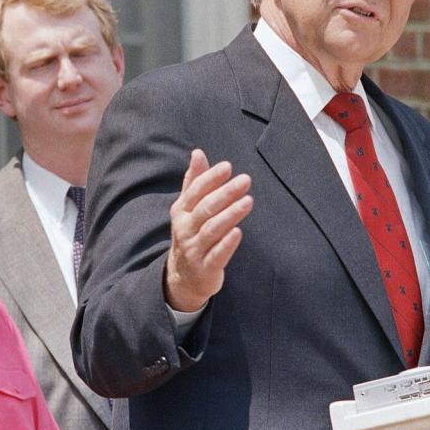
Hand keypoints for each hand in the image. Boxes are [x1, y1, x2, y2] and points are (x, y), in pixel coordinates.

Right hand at [164, 149, 252, 311]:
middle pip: (205, 208)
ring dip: (230, 215)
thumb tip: (198, 153)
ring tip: (248, 201)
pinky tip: (239, 232)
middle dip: (225, 193)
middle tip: (245, 180)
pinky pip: (217, 255)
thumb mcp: (188, 208)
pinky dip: (227, 244)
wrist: (183, 277)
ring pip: (212, 229)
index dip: (211, 178)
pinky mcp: (205, 268)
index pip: (196, 190)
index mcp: (181, 211)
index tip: (228, 167)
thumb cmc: (191, 234)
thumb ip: (194, 181)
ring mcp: (194, 249)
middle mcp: (185, 228)